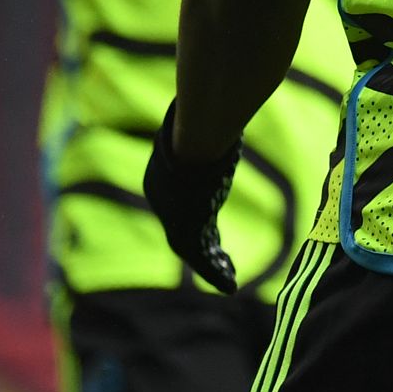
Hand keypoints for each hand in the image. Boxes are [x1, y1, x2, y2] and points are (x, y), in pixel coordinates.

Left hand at [143, 100, 241, 294]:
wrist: (195, 138)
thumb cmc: (202, 122)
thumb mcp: (202, 122)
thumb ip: (205, 124)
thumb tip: (217, 106)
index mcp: (160, 176)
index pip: (180, 200)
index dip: (198, 215)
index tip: (213, 228)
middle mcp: (161, 200)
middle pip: (186, 227)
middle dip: (205, 243)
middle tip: (222, 256)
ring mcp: (171, 216)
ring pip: (194, 249)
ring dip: (213, 264)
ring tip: (230, 278)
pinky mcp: (185, 231)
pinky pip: (202, 260)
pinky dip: (216, 274)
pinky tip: (231, 285)